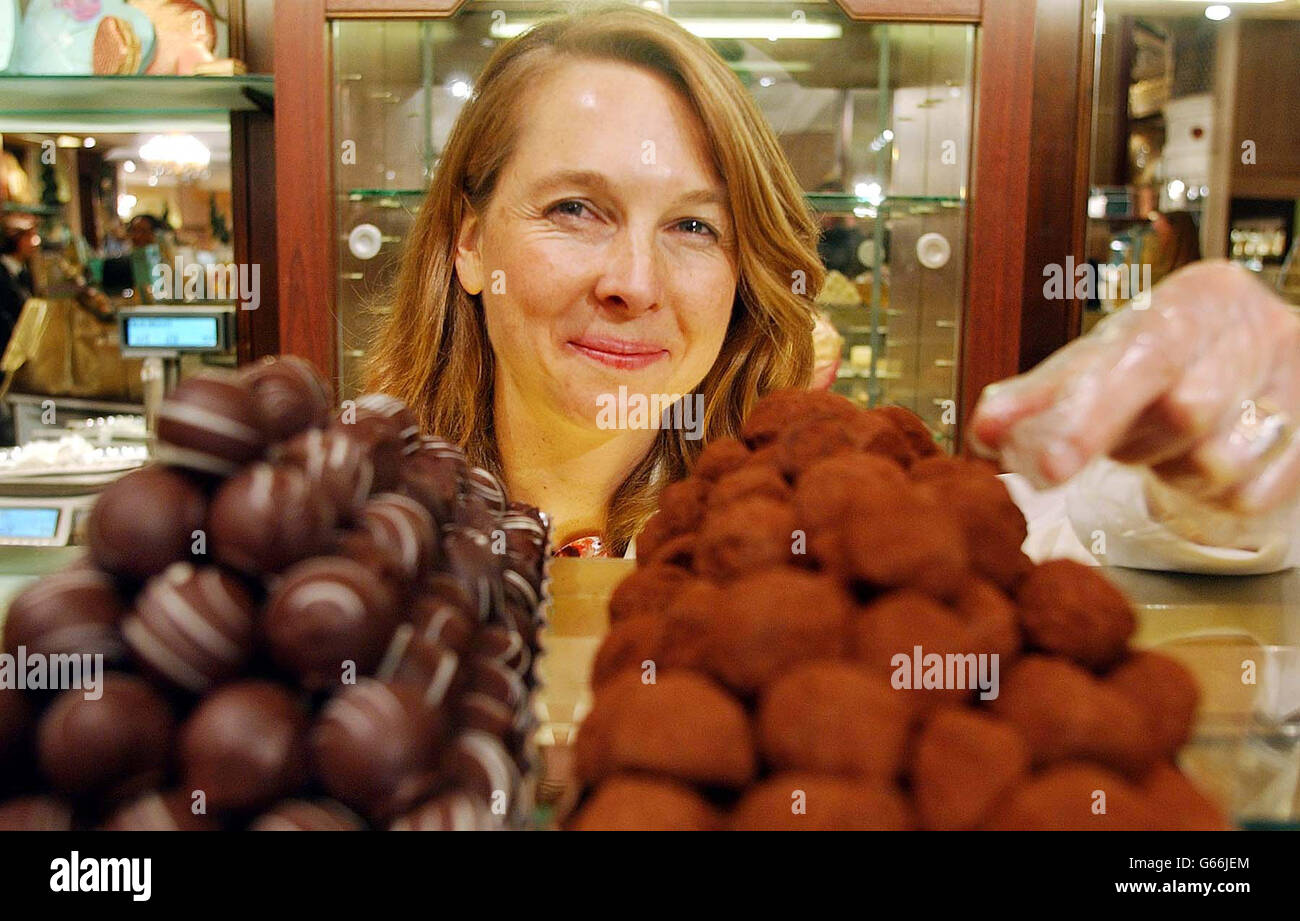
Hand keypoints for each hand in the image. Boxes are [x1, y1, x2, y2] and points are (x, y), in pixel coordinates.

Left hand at [969, 260, 1299, 514]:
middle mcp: (1251, 333)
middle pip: (1186, 409)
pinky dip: (1213, 494)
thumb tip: (985, 428)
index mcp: (1192, 301)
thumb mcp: (1096, 363)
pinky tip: (1205, 460)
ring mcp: (1288, 386)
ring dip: (1172, 467)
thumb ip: (1038, 395)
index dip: (1091, 415)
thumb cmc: (1159, 358)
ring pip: (1216, 461)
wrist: (1252, 354)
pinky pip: (1249, 494)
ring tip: (1164, 443)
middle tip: (1093, 456)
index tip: (1049, 468)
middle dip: (1134, 441)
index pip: (1139, 358)